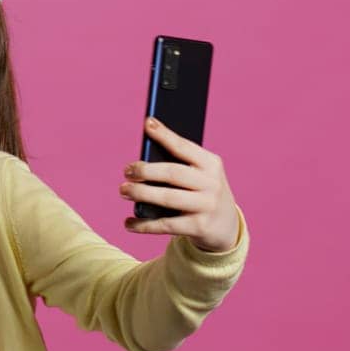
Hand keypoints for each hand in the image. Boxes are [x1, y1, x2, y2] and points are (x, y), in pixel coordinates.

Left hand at [120, 118, 240, 251]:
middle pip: (172, 173)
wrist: (226, 227)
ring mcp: (207, 206)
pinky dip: (144, 224)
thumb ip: (178, 165)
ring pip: (167, 198)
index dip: (165, 135)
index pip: (184, 147)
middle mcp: (212, 184)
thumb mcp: (199, 175)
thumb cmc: (202, 192)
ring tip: (123, 190)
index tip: (147, 123)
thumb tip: (142, 161)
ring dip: (141, 193)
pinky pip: (166, 225)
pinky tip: (128, 222)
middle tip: (126, 171)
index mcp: (212, 164)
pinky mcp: (199, 227)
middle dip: (145, 170)